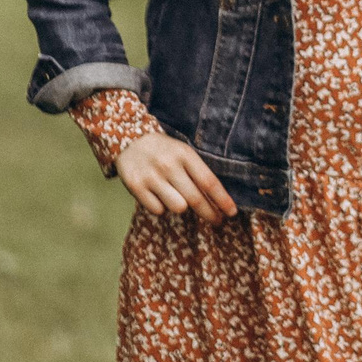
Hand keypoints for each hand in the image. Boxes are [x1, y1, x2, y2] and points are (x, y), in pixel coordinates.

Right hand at [115, 131, 241, 221]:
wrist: (130, 141)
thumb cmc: (164, 151)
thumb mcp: (183, 153)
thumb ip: (197, 172)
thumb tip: (218, 200)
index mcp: (185, 154)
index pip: (209, 182)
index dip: (222, 200)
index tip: (232, 212)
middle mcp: (169, 165)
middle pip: (196, 199)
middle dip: (210, 213)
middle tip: (217, 221)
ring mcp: (151, 176)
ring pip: (178, 207)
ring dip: (181, 206)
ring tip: (176, 196)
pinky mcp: (135, 186)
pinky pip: (157, 210)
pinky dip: (161, 207)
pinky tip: (158, 195)